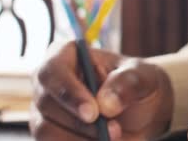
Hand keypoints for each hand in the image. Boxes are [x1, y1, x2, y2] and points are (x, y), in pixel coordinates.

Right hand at [30, 41, 173, 139]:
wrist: (142, 108)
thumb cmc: (137, 83)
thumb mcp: (143, 76)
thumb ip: (127, 83)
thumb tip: (105, 104)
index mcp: (67, 54)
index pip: (52, 70)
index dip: (69, 93)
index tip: (93, 113)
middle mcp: (49, 82)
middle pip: (46, 105)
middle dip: (81, 124)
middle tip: (115, 131)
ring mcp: (45, 111)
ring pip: (46, 132)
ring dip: (81, 139)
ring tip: (115, 137)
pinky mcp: (50, 134)